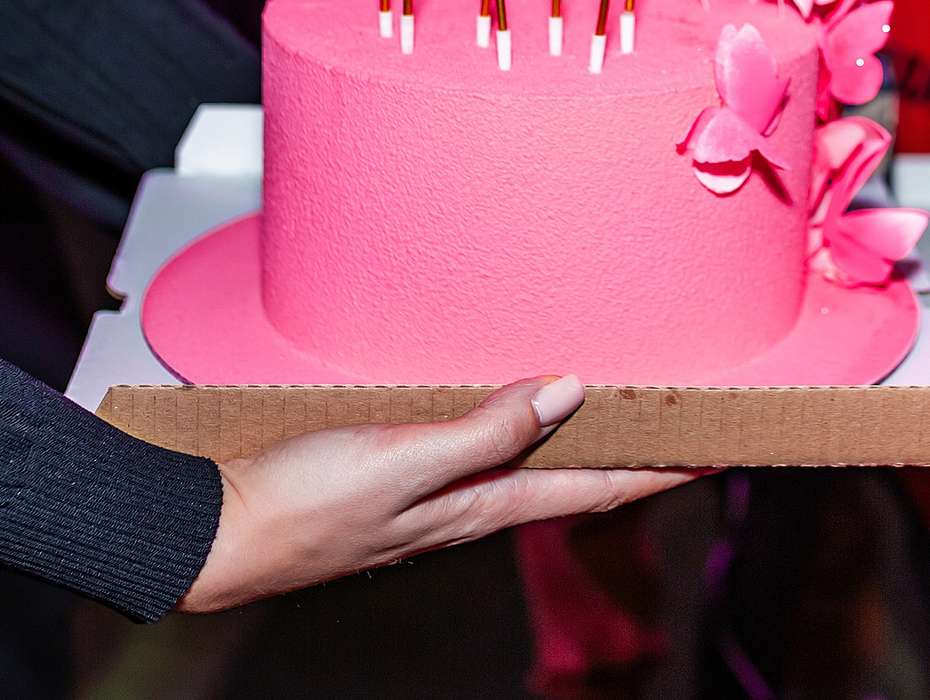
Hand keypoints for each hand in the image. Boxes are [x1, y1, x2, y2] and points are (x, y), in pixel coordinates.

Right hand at [177, 376, 692, 611]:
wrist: (211, 537)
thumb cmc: (297, 505)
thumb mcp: (400, 460)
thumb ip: (484, 430)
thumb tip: (569, 393)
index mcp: (477, 506)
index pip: (593, 488)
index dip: (660, 469)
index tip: (718, 450)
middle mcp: (464, 509)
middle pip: (572, 482)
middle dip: (634, 458)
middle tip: (687, 430)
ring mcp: (429, 502)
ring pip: (527, 469)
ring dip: (578, 444)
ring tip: (618, 417)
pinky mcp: (393, 485)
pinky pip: (477, 455)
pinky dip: (513, 433)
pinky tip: (505, 414)